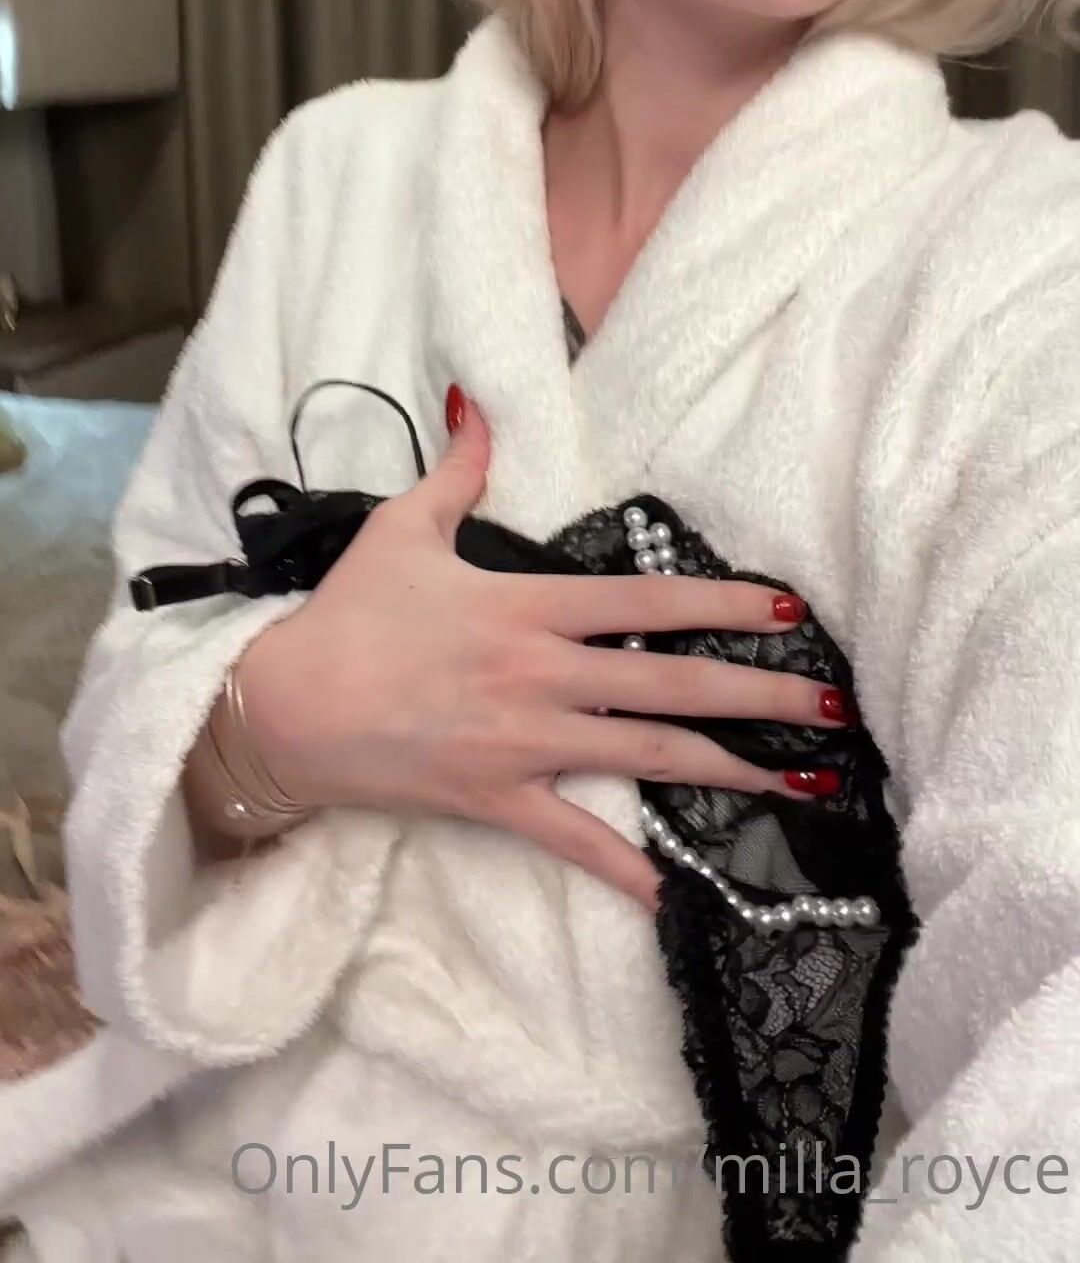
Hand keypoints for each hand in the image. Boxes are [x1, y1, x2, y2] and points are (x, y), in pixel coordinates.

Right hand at [236, 394, 843, 911]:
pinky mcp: (498, 800)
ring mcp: (524, 744)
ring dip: (730, 769)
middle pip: (669, 684)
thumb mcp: (402, 528)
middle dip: (759, 695)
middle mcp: (540, 676)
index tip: (787, 611)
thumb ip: (456, 467)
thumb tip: (475, 400)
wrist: (285, 709)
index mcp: (526, 607)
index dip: (722, 605)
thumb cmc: (348, 616)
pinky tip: (681, 898)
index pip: (644, 602)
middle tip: (834, 707)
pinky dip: (627, 871)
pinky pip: (575, 840)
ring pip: (646, 756)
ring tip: (801, 781)